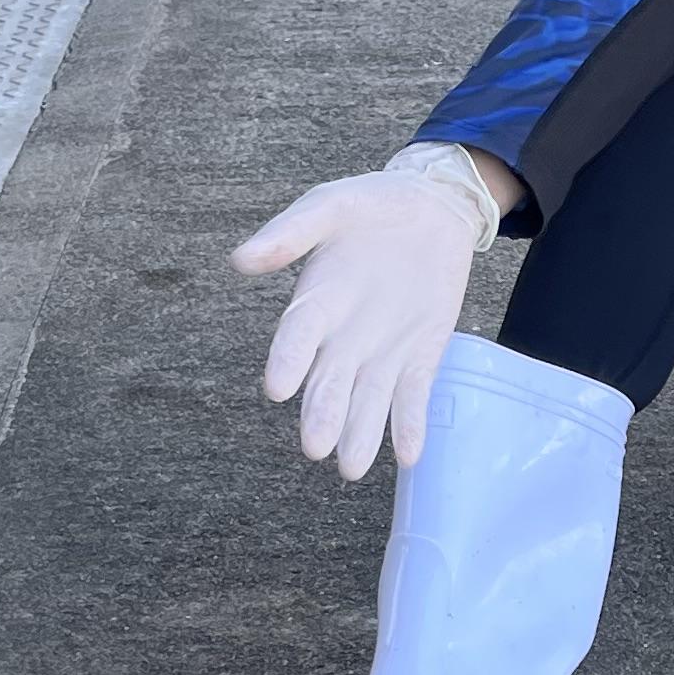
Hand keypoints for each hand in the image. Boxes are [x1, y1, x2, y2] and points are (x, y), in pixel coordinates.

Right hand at [228, 153, 497, 477]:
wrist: (432, 209)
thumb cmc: (373, 206)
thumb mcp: (331, 206)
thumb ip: (291, 232)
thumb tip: (241, 259)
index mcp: (316, 301)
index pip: (298, 335)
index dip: (288, 359)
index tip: (277, 387)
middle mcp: (342, 337)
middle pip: (329, 381)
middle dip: (323, 413)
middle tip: (314, 446)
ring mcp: (381, 352)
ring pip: (367, 401)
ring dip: (360, 434)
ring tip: (351, 468)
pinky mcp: (419, 358)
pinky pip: (413, 397)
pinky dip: (410, 425)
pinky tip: (408, 455)